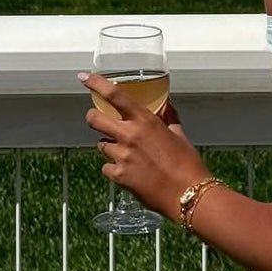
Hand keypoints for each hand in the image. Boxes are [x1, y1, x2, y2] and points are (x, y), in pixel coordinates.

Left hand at [80, 72, 206, 221]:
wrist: (187, 193)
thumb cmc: (187, 163)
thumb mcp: (179, 135)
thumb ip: (168, 118)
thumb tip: (165, 106)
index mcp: (145, 120)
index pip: (114, 95)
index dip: (96, 84)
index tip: (84, 77)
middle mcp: (129, 135)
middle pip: (94, 119)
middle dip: (93, 118)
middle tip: (98, 120)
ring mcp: (121, 156)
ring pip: (101, 146)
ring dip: (109, 148)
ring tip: (128, 156)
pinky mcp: (118, 175)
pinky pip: (107, 167)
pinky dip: (114, 169)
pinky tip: (130, 173)